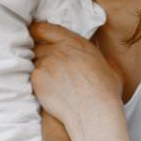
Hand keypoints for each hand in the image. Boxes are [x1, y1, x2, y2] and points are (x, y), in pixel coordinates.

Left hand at [30, 22, 123, 139]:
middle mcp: (58, 49)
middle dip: (38, 54)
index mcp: (75, 42)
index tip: (35, 38)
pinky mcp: (37, 79)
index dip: (37, 33)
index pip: (44, 28)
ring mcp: (46, 63)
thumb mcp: (110, 67)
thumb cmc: (106, 93)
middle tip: (45, 66)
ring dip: (38, 69)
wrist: (94, 112)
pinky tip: (47, 91)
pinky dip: (37, 82)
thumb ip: (99, 57)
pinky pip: (31, 76)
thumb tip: (99, 58)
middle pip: (36, 46)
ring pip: (33, 62)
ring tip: (49, 82)